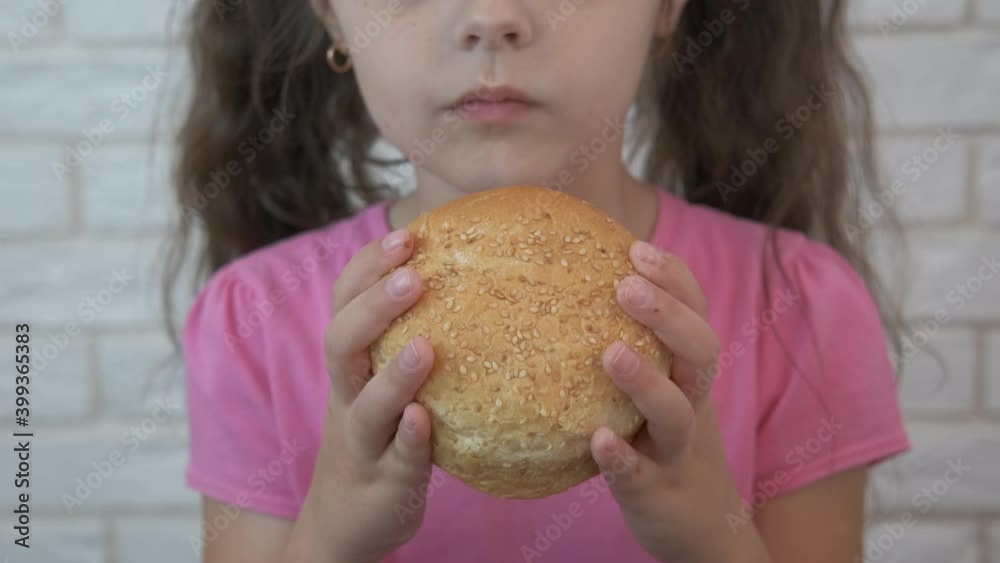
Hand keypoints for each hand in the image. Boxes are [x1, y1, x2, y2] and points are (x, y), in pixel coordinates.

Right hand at [297, 228, 434, 562]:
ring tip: (425, 345)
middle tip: (414, 274)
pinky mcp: (384, 481)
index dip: (367, 267)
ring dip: (393, 374)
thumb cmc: (384, 433)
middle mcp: (348, 396)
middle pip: (341, 342)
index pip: (344, 303)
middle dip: (373, 305)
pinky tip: (426, 421)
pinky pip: (395, 459)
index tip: (407, 236)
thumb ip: (414, 337)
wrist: (348, 518)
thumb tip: (475, 280)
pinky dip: (408, 439)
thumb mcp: (386, 382)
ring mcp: (363, 440)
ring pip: (364, 404)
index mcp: (352, 365)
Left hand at [590, 241, 770, 562]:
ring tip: (609, 353)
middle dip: (668, 314)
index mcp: (689, 372)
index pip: (695, 313)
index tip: (635, 248)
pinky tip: (598, 439)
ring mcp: (677, 450)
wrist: (701, 524)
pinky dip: (623, 458)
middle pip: (700, 351)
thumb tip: (563, 287)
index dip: (673, 279)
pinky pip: (642, 475)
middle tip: (625, 285)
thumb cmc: (661, 440)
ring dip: (646, 381)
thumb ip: (629, 343)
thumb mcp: (658, 388)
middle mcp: (693, 404)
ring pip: (677, 412)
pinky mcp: (658, 493)